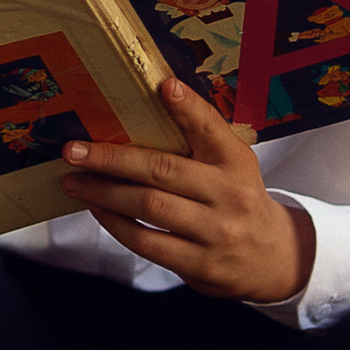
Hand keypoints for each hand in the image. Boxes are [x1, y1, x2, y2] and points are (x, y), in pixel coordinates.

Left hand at [56, 76, 318, 305]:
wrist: (275, 258)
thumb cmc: (238, 200)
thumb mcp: (232, 166)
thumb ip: (198, 142)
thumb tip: (142, 109)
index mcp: (236, 161)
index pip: (212, 129)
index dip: (188, 107)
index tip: (163, 85)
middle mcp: (229, 194)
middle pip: (162, 170)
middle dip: (112, 158)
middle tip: (74, 150)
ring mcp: (215, 232)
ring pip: (149, 207)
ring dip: (104, 192)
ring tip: (74, 181)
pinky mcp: (200, 264)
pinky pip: (147, 242)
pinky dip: (116, 224)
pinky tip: (98, 209)